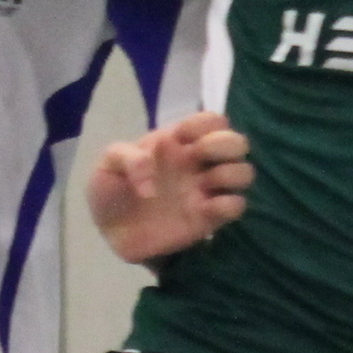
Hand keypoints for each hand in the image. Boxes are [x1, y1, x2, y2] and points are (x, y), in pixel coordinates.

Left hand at [86, 111, 252, 262]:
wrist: (110, 232)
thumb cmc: (111, 191)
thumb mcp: (108, 165)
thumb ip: (126, 158)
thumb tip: (151, 184)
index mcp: (177, 142)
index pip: (211, 120)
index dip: (203, 124)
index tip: (181, 137)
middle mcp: (198, 163)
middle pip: (237, 142)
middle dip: (225, 145)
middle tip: (198, 158)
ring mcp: (206, 190)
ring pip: (245, 172)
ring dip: (233, 173)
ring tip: (206, 185)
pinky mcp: (208, 218)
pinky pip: (237, 206)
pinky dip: (229, 204)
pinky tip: (205, 208)